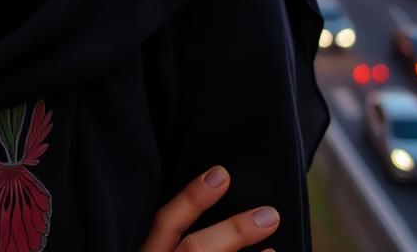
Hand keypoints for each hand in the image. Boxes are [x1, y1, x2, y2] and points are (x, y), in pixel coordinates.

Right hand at [139, 166, 279, 251]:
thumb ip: (161, 230)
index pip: (164, 223)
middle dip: (233, 232)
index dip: (191, 198)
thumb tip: (208, 184)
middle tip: (269, 214)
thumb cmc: (162, 247)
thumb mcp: (150, 240)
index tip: (222, 173)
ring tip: (273, 235)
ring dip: (243, 246)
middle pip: (194, 250)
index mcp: (143, 251)